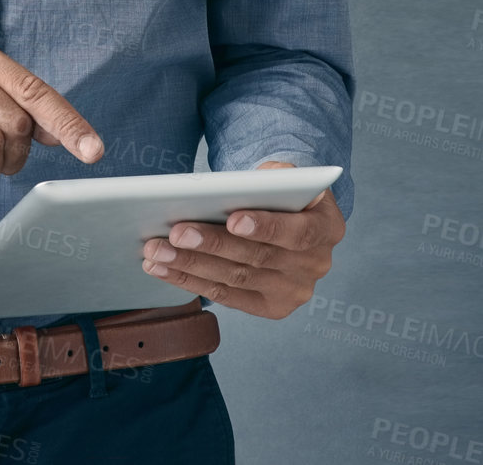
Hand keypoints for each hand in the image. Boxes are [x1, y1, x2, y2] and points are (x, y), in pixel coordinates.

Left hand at [140, 160, 343, 318]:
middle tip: (172, 233)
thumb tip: (239, 186)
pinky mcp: (270, 307)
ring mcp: (294, 291)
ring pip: (235, 279)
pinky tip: (163, 269)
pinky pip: (227, 296)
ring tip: (155, 252)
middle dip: (210, 245)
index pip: (296, 232)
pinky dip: (191, 281)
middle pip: (256, 258)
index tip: (232, 219)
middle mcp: (316, 265)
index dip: (264, 227)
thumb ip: (273, 177)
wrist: (292, 217)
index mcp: (327, 228)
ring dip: (190, 266)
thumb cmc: (281, 191)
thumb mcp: (285, 175)